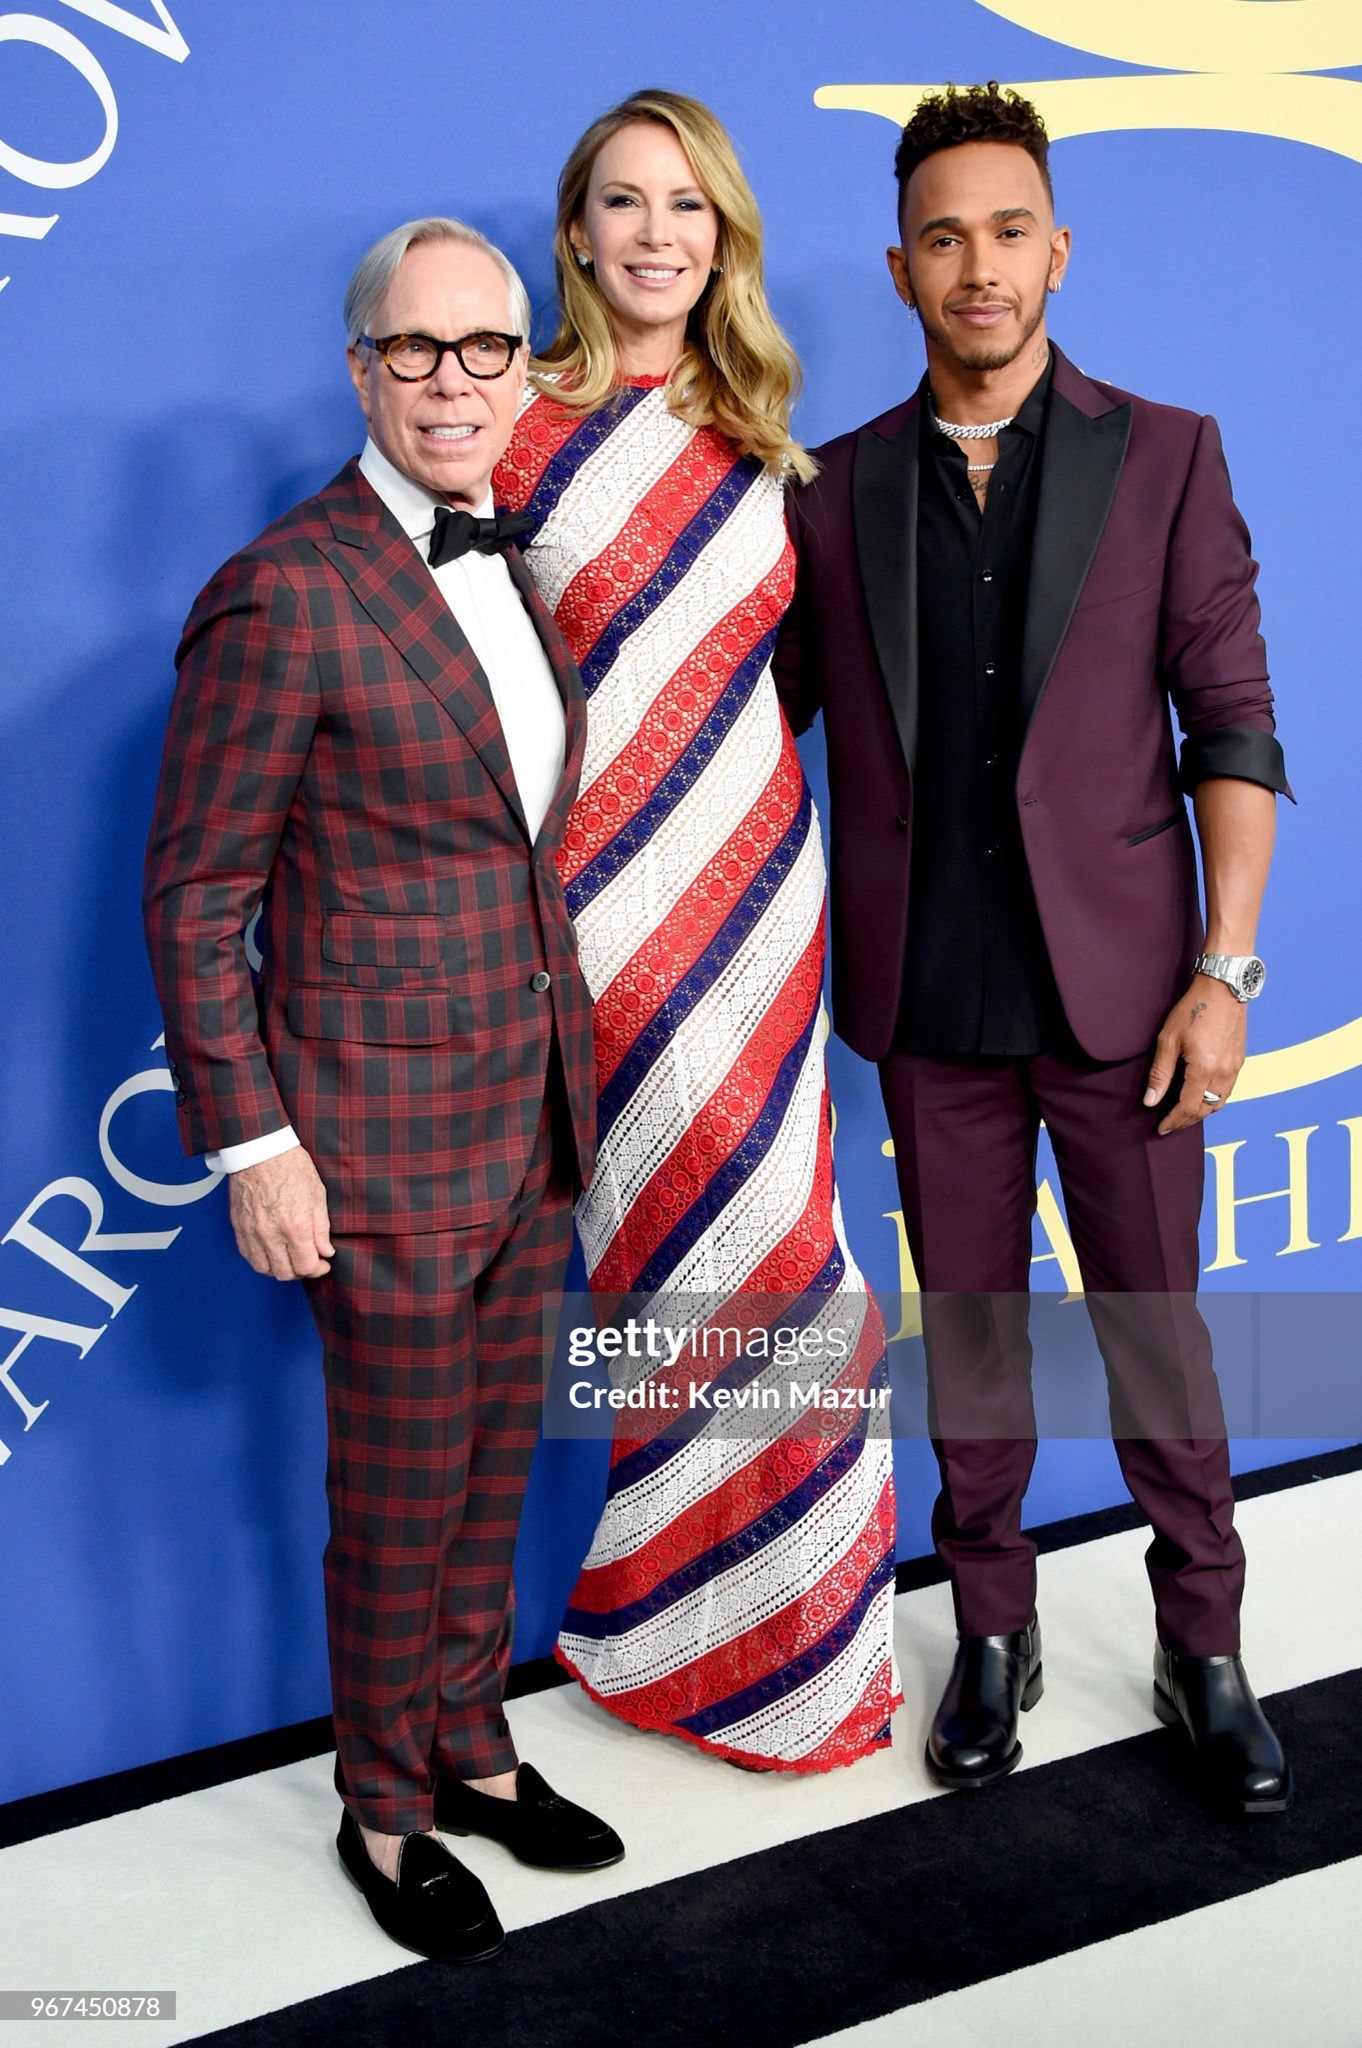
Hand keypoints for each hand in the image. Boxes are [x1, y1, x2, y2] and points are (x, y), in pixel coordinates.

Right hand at [228, 1147, 333, 1278]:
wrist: (261, 1150)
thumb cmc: (290, 1166)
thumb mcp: (317, 1195)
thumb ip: (321, 1228)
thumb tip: (325, 1250)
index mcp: (294, 1227)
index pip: (305, 1266)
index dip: (317, 1269)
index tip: (322, 1263)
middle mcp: (271, 1234)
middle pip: (284, 1273)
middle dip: (300, 1271)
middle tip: (308, 1261)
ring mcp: (252, 1232)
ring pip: (264, 1269)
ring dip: (279, 1269)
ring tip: (290, 1258)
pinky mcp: (239, 1227)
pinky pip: (248, 1256)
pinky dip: (261, 1260)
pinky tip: (271, 1252)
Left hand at [1143, 978, 1246, 1134]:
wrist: (1223, 988)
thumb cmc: (1193, 1009)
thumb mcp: (1168, 1039)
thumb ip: (1160, 1073)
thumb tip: (1151, 1101)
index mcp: (1205, 1068)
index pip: (1188, 1107)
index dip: (1174, 1121)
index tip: (1161, 1128)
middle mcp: (1224, 1072)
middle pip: (1205, 1109)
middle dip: (1187, 1120)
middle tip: (1170, 1124)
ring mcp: (1236, 1067)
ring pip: (1219, 1102)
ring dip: (1201, 1111)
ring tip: (1183, 1113)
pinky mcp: (1240, 1060)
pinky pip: (1228, 1090)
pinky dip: (1213, 1098)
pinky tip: (1201, 1095)